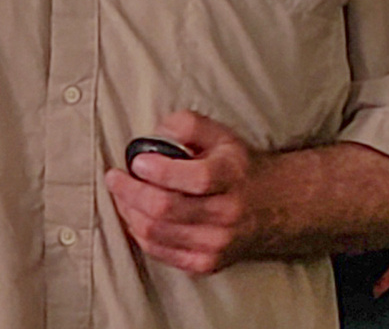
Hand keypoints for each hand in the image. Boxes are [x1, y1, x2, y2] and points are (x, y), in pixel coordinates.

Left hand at [104, 110, 263, 273]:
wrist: (274, 207)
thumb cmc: (237, 167)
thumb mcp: (220, 134)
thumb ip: (188, 125)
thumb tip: (156, 132)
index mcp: (232, 177)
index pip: (195, 179)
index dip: (160, 171)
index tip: (136, 161)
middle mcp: (227, 215)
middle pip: (165, 209)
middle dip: (131, 192)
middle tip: (114, 177)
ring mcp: (217, 244)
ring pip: (156, 233)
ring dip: (129, 212)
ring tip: (121, 194)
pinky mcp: (206, 263)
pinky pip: (159, 252)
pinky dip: (139, 232)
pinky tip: (134, 215)